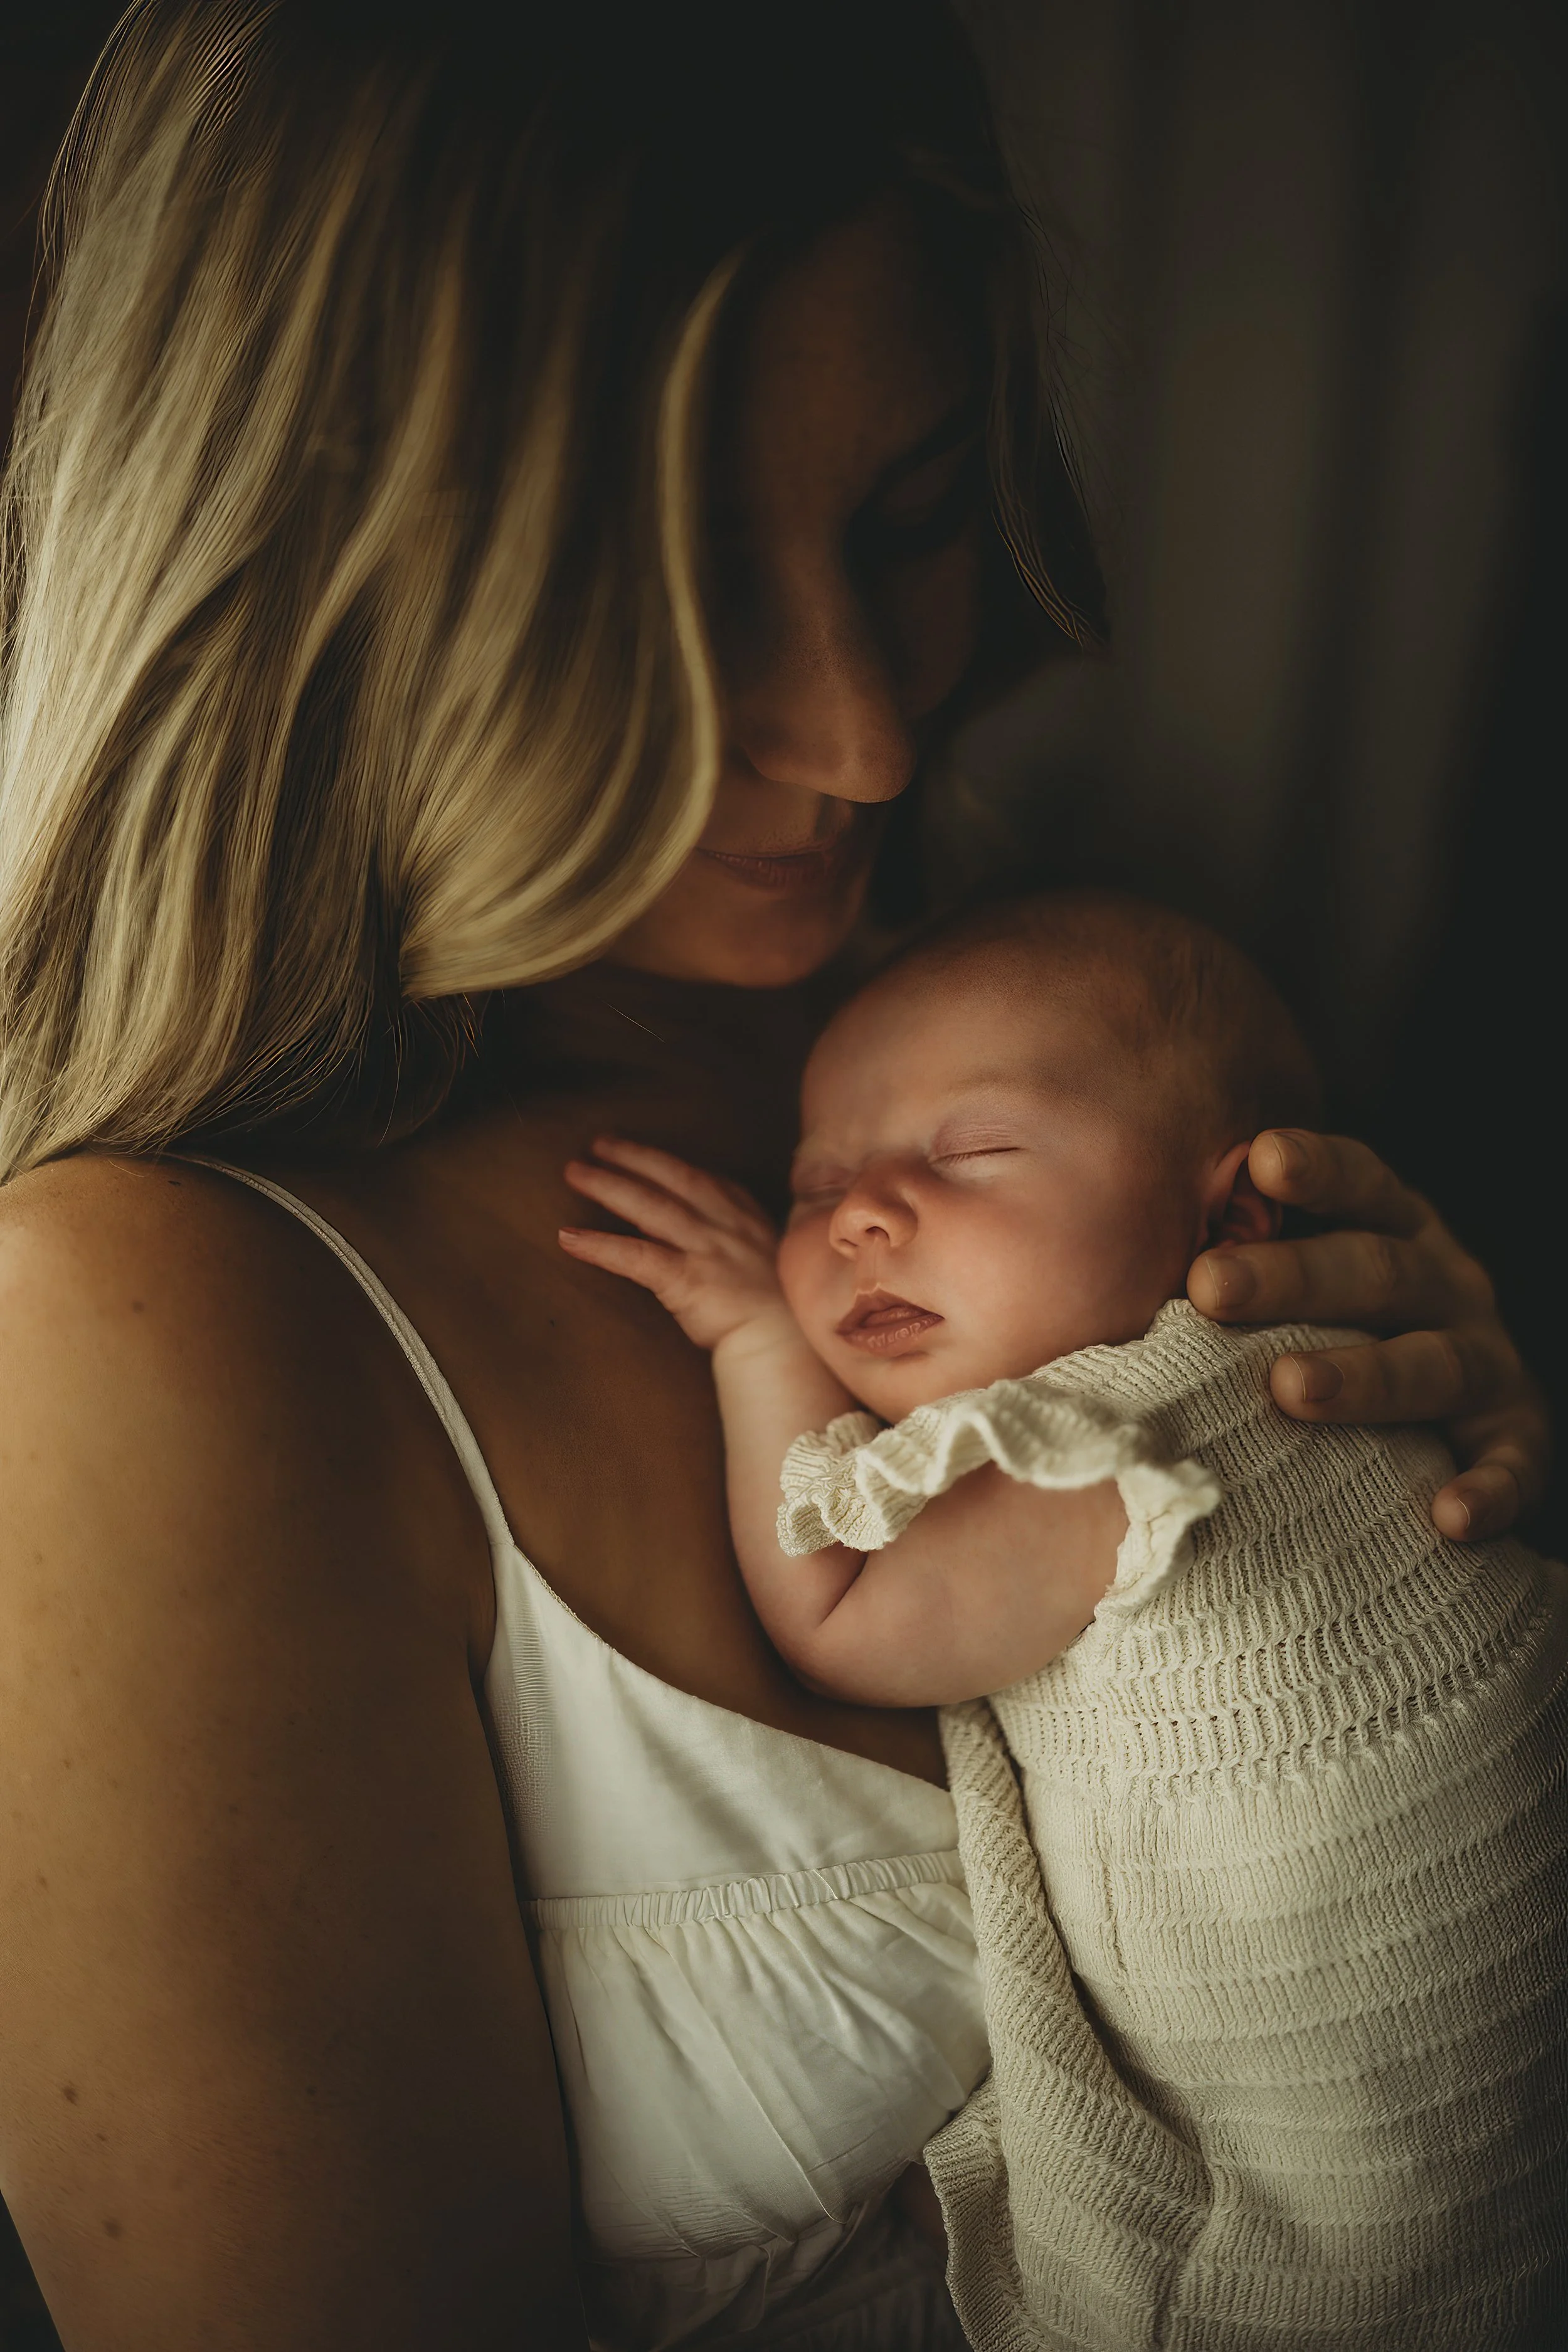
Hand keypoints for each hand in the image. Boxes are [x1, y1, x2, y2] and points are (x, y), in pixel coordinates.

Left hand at [559, 1138, 791, 1354]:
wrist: (784, 1343)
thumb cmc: (774, 1308)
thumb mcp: (758, 1255)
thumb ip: (725, 1235)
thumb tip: (684, 1230)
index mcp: (742, 1214)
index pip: (696, 1177)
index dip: (659, 1161)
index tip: (631, 1149)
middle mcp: (723, 1222)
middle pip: (669, 1177)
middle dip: (631, 1156)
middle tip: (595, 1144)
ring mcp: (705, 1248)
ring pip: (649, 1205)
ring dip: (609, 1185)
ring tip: (574, 1172)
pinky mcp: (687, 1279)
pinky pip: (635, 1256)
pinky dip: (600, 1245)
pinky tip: (569, 1237)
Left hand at [1188, 1130, 1548, 1541]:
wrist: (1445, 1422)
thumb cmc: (1328, 1335)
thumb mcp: (1297, 1285)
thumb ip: (1229, 1260)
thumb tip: (1094, 1257)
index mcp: (1393, 1229)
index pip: (1361, 1182)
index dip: (1318, 1167)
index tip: (1260, 1156)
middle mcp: (1445, 1284)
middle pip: (1375, 1270)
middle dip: (1293, 1276)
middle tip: (1210, 1285)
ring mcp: (1486, 1359)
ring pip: (1432, 1363)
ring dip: (1366, 1377)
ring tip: (1291, 1388)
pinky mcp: (1516, 1438)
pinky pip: (1510, 1464)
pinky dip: (1487, 1488)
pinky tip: (1447, 1514)